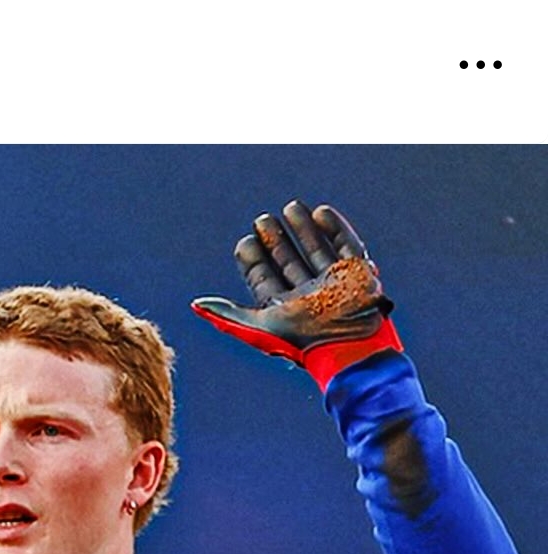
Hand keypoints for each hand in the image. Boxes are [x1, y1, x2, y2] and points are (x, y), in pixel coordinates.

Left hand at [192, 202, 400, 386]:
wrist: (350, 346)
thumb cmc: (304, 342)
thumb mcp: (259, 328)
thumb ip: (227, 316)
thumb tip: (196, 305)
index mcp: (284, 310)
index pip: (264, 279)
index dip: (253, 260)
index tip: (246, 242)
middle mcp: (308, 296)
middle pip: (287, 262)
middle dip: (275, 240)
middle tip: (262, 220)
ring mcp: (333, 283)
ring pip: (316, 250)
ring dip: (303, 230)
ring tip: (291, 208)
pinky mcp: (358, 274)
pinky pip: (346, 246)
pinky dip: (335, 229)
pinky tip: (321, 213)